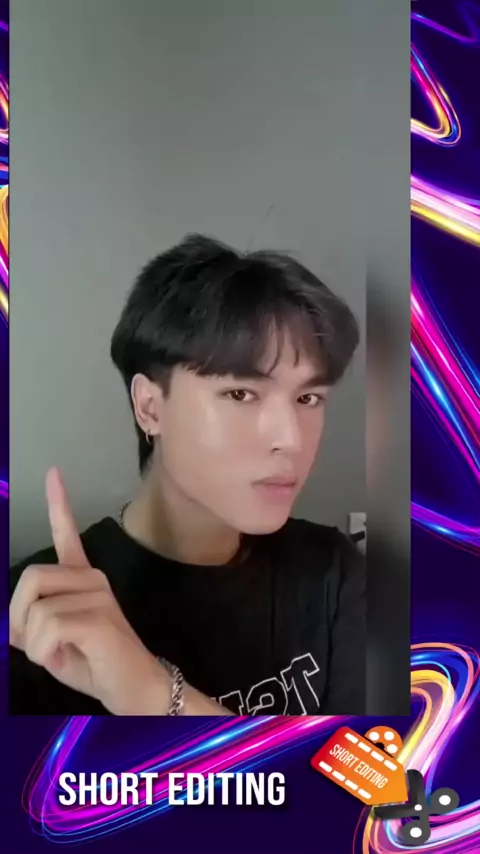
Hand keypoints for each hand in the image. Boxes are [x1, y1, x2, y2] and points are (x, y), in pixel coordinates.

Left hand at [9, 468, 170, 714]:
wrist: (135, 691)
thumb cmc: (95, 666)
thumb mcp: (52, 645)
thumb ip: (30, 627)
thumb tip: (8, 624)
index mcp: (82, 580)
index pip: (67, 535)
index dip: (58, 503)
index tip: (53, 473)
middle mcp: (92, 578)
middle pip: (31, 577)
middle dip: (19, 617)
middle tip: (37, 645)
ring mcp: (98, 594)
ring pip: (37, 608)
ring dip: (34, 644)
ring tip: (59, 655)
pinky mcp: (99, 616)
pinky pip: (49, 626)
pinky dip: (44, 651)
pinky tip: (63, 658)